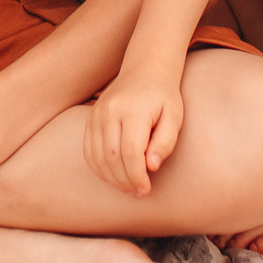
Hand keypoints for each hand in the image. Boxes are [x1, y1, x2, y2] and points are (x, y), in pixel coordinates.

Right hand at [84, 69, 182, 196]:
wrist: (144, 70)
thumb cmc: (163, 97)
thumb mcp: (175, 117)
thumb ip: (166, 142)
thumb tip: (151, 167)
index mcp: (133, 110)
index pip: (130, 152)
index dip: (137, 176)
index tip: (146, 190)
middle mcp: (110, 111)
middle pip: (112, 157)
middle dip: (125, 182)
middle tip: (138, 193)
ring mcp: (96, 115)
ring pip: (97, 157)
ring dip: (111, 179)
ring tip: (128, 188)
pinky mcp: (90, 119)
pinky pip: (88, 151)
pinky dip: (99, 169)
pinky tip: (114, 177)